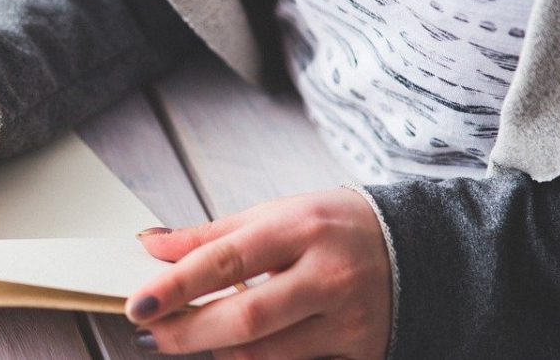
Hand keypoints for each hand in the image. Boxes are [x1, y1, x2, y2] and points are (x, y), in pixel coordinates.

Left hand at [126, 188, 391, 358]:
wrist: (421, 249)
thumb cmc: (335, 228)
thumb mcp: (277, 214)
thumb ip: (213, 235)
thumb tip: (152, 247)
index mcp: (303, 228)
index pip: (226, 260)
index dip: (177, 285)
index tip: (138, 303)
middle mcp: (329, 276)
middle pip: (246, 318)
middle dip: (188, 332)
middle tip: (150, 333)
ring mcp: (349, 320)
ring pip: (266, 353)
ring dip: (215, 350)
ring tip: (184, 339)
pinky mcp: (360, 353)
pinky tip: (230, 350)